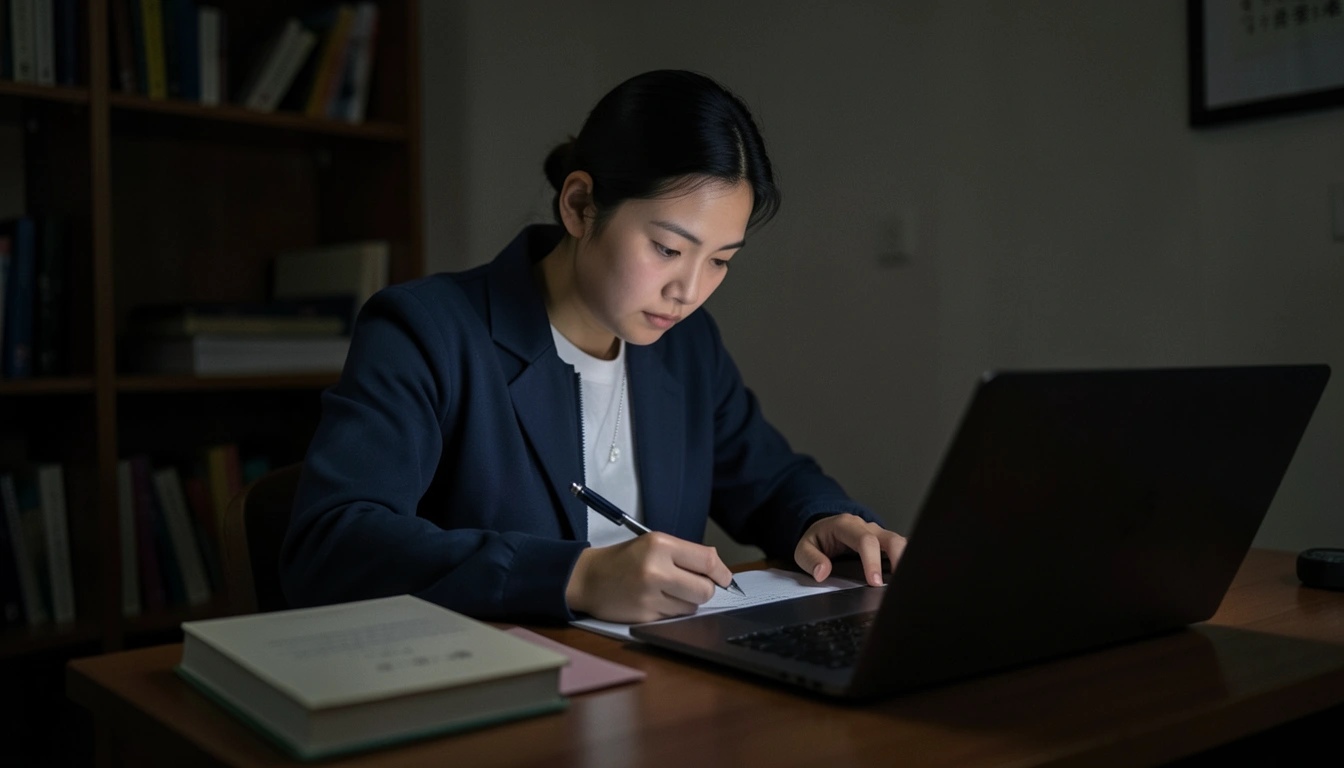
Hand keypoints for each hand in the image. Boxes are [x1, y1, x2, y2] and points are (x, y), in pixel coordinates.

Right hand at [566, 532, 734, 622]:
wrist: (587, 578)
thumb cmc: (624, 559)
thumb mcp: (653, 544)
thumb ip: (686, 555)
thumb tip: (720, 571)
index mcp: (660, 545)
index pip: (707, 560)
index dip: (722, 572)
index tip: (725, 578)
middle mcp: (656, 569)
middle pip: (705, 589)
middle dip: (706, 590)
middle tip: (694, 585)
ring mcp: (650, 595)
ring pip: (692, 606)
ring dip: (687, 602)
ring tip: (667, 591)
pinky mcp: (644, 615)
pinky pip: (675, 617)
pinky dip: (672, 611)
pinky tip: (656, 601)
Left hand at [795, 514, 905, 586]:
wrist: (824, 527)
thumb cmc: (818, 539)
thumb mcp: (804, 548)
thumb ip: (810, 560)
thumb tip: (822, 572)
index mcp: (846, 526)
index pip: (865, 541)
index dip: (872, 561)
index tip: (875, 582)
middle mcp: (867, 527)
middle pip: (891, 539)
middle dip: (898, 560)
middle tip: (898, 584)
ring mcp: (878, 533)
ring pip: (901, 543)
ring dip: (906, 561)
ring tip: (906, 583)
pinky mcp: (885, 542)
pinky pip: (901, 548)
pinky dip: (907, 561)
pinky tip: (907, 578)